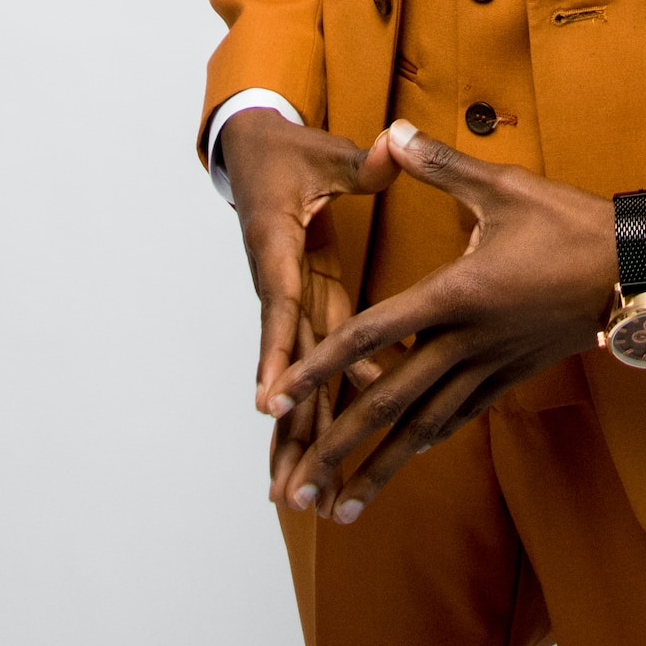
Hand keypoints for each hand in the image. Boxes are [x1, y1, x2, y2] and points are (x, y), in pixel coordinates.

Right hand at [216, 109, 394, 507]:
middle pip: (284, 366)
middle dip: (288, 429)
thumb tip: (391, 145)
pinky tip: (333, 453)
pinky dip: (323, 406)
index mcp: (277, 247)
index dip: (277, 352)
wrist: (253, 155)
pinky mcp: (308, 306)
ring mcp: (293, 303)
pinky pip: (318, 363)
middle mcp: (279, 287)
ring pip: (298, 379)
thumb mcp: (321, 151)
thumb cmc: (289, 153)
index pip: (279, 304)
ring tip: (298, 501)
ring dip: (299, 439)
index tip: (267, 401)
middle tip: (288, 490)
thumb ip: (359, 160)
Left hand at [268, 122, 645, 523]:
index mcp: (454, 295)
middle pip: (387, 404)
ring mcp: (491, 367)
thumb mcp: (503, 186)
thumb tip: (391, 131)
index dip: (317, 368)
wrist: (637, 270)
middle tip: (296, 491)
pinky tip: (404, 461)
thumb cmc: (570, 224)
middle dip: (337, 450)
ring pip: (423, 429)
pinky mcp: (512, 376)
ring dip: (378, 469)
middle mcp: (466, 343)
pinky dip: (424, 443)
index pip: (368, 337)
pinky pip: (457, 418)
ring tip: (337, 509)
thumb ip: (440, 165)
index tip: (277, 400)